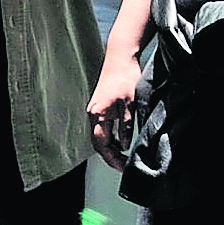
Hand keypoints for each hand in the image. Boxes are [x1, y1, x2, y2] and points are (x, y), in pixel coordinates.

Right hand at [87, 44, 142, 170]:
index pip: (101, 144)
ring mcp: (95, 110)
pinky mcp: (99, 106)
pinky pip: (101, 127)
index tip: (122, 167)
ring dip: (109, 147)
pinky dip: (109, 137)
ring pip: (99, 135)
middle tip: (123, 165)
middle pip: (98, 142)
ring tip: (123, 157)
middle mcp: (93, 114)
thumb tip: (125, 145)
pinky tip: (120, 141)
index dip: (111, 158)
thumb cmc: (126, 78)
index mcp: (98, 114)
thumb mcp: (130, 104)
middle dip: (110, 156)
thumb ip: (126, 126)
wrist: (120, 57)